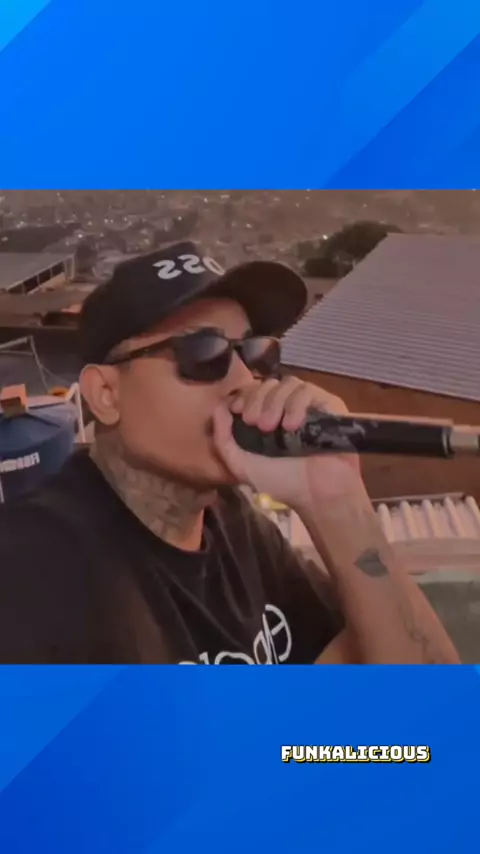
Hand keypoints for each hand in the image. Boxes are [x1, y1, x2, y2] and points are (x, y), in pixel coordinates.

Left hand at [212, 376, 365, 510]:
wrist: (317, 496)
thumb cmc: (281, 482)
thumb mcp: (242, 465)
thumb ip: (223, 439)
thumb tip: (218, 407)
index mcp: (268, 417)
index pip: (254, 390)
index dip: (244, 395)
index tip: (237, 410)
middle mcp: (288, 408)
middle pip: (269, 383)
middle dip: (257, 399)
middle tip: (255, 423)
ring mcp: (310, 405)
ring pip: (289, 383)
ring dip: (275, 401)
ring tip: (272, 428)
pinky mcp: (329, 405)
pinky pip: (309, 391)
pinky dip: (296, 404)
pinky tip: (291, 426)